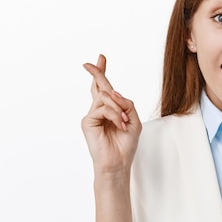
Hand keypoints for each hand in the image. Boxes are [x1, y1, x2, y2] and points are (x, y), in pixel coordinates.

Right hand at [81, 54, 141, 174]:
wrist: (118, 163)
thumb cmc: (126, 145)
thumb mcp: (133, 120)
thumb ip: (127, 104)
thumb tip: (113, 91)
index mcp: (110, 110)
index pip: (104, 89)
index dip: (102, 73)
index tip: (101, 58)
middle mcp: (99, 110)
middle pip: (98, 86)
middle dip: (98, 72)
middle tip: (97, 59)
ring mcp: (92, 115)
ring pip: (106, 97)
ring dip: (119, 109)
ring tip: (124, 123)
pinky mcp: (88, 121)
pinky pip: (104, 108)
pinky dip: (115, 116)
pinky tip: (120, 125)